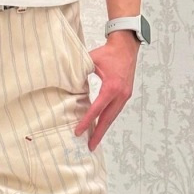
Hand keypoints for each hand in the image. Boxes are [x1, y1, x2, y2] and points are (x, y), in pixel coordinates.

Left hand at [74, 31, 139, 149]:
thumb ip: (79, 73)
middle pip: (108, 119)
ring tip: (95, 140)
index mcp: (111, 87)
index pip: (96, 109)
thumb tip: (67, 85)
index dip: (86, 121)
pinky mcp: (126, 94)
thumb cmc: (108, 52)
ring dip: (104, 128)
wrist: (126, 46)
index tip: (78, 131)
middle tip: (90, 146)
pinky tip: (102, 125)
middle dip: (98, 134)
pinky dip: (108, 119)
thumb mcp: (91, 61)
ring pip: (113, 116)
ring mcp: (125, 95)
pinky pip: (116, 110)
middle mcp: (120, 94)